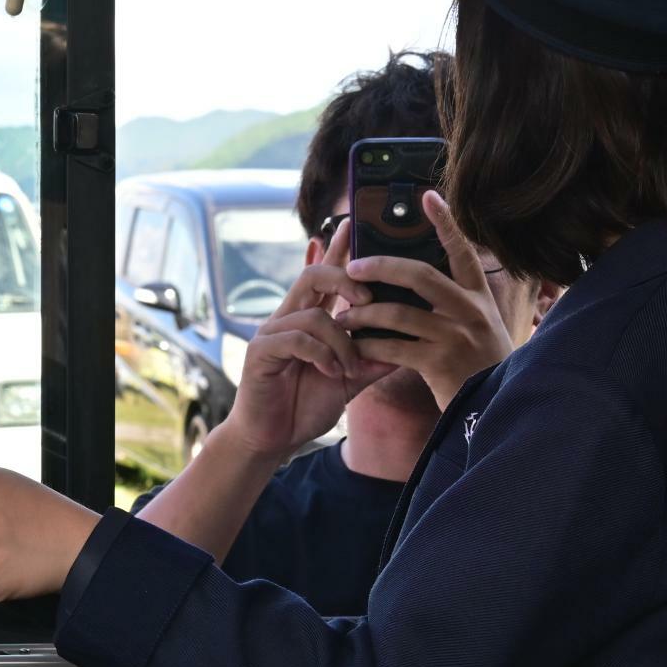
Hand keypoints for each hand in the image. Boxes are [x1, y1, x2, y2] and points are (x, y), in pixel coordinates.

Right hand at [216, 218, 394, 459]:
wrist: (272, 440)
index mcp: (308, 320)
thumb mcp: (348, 381)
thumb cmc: (304, 407)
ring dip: (341, 342)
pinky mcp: (260, 352)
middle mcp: (287, 319)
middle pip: (313, 275)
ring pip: (314, 314)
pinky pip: (298, 339)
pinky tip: (330, 374)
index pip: (324, 276)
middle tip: (367, 300)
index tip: (352, 225)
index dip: (336, 250)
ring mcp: (271, 333)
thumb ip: (372, 361)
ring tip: (349, 369)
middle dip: (344, 280)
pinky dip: (322, 355)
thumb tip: (406, 345)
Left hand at [337, 192, 514, 408]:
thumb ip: (452, 304)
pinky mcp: (440, 364)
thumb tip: (408, 280)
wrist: (498, 410)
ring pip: (398, 313)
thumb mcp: (477, 327)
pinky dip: (368, 346)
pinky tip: (353, 347)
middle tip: (352, 267)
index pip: (462, 251)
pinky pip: (393, 348)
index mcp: (478, 297)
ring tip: (342, 317)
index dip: (444, 223)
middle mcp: (470, 311)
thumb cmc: (479, 367)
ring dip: (363, 314)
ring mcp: (456, 337)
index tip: (426, 196)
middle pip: (419, 275)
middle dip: (380, 267)